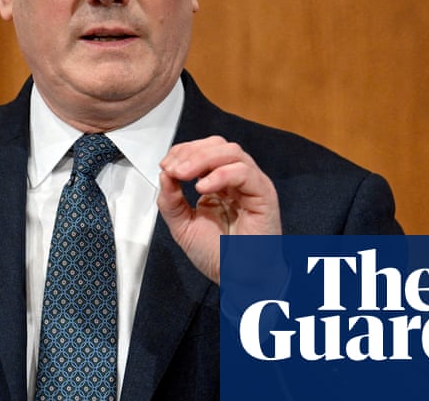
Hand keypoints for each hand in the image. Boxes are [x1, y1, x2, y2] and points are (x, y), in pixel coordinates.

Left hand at [156, 136, 281, 283]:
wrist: (241, 282)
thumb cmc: (220, 257)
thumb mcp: (183, 226)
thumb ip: (171, 201)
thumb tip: (164, 174)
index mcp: (221, 184)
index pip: (204, 151)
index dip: (183, 152)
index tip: (165, 166)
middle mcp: (238, 181)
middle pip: (217, 146)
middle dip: (190, 152)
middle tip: (172, 169)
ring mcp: (252, 185)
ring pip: (231, 152)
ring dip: (202, 159)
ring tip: (183, 175)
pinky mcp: (264, 195)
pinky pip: (244, 172)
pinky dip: (221, 174)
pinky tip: (202, 187)